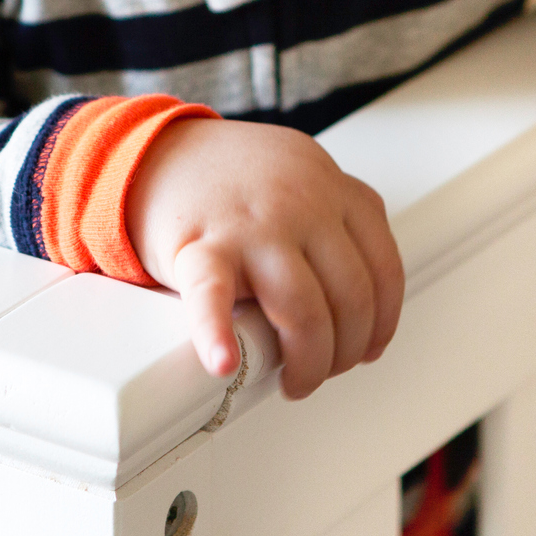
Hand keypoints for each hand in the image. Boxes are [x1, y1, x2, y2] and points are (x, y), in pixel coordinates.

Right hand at [126, 118, 405, 400]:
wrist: (152, 153)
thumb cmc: (227, 178)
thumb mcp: (299, 171)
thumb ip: (336, 214)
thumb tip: (365, 293)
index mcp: (330, 187)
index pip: (384, 266)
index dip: (382, 320)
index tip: (369, 346)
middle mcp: (301, 203)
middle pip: (351, 296)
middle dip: (344, 351)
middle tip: (325, 368)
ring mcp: (251, 225)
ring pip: (304, 311)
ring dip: (308, 364)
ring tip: (294, 382)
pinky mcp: (199, 247)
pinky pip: (213, 299)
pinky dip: (218, 336)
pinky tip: (223, 362)